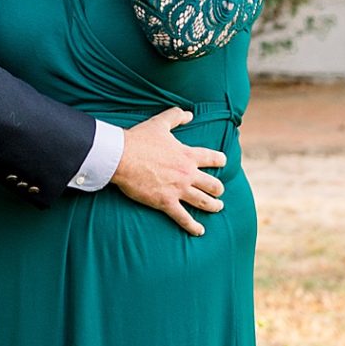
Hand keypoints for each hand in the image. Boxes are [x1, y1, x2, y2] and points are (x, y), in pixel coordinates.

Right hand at [112, 104, 224, 236]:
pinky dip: (193, 226)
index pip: (212, 158)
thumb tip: (189, 114)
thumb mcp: (160, 123)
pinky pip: (184, 218)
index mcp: (188, 155)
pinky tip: (200, 231)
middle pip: (213, 184)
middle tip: (218, 191)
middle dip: (218, 189)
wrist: (122, 157)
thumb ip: (176, 116)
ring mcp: (178, 189)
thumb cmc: (139, 139)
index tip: (223, 162)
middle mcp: (188, 173)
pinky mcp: (166, 202)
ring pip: (204, 202)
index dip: (220, 160)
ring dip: (213, 206)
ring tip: (217, 207)